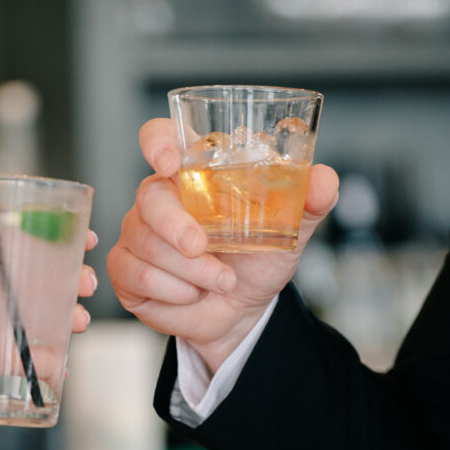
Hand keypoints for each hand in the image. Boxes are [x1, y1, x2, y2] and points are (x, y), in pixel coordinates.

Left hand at [0, 232, 97, 447]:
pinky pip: (31, 359)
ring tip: (78, 320)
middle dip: (71, 281)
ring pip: (44, 320)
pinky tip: (62, 362)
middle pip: (43, 285)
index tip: (81, 237)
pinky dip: (51, 362)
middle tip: (85, 282)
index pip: (22, 250)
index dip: (54, 242)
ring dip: (67, 318)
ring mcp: (0, 330)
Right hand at [107, 118, 337, 375]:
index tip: (170, 163)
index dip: (158, 143)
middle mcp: (159, 198)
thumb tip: (323, 179)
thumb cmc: (257, 259)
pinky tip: (192, 294)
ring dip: (191, 271)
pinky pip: (137, 275)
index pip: (161, 137)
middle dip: (176, 227)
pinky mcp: (126, 269)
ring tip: (221, 280)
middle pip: (148, 197)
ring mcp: (138, 232)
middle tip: (203, 248)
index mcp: (193, 174)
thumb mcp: (289, 229)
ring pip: (147, 243)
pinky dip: (173, 291)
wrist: (242, 312)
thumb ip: (308, 201)